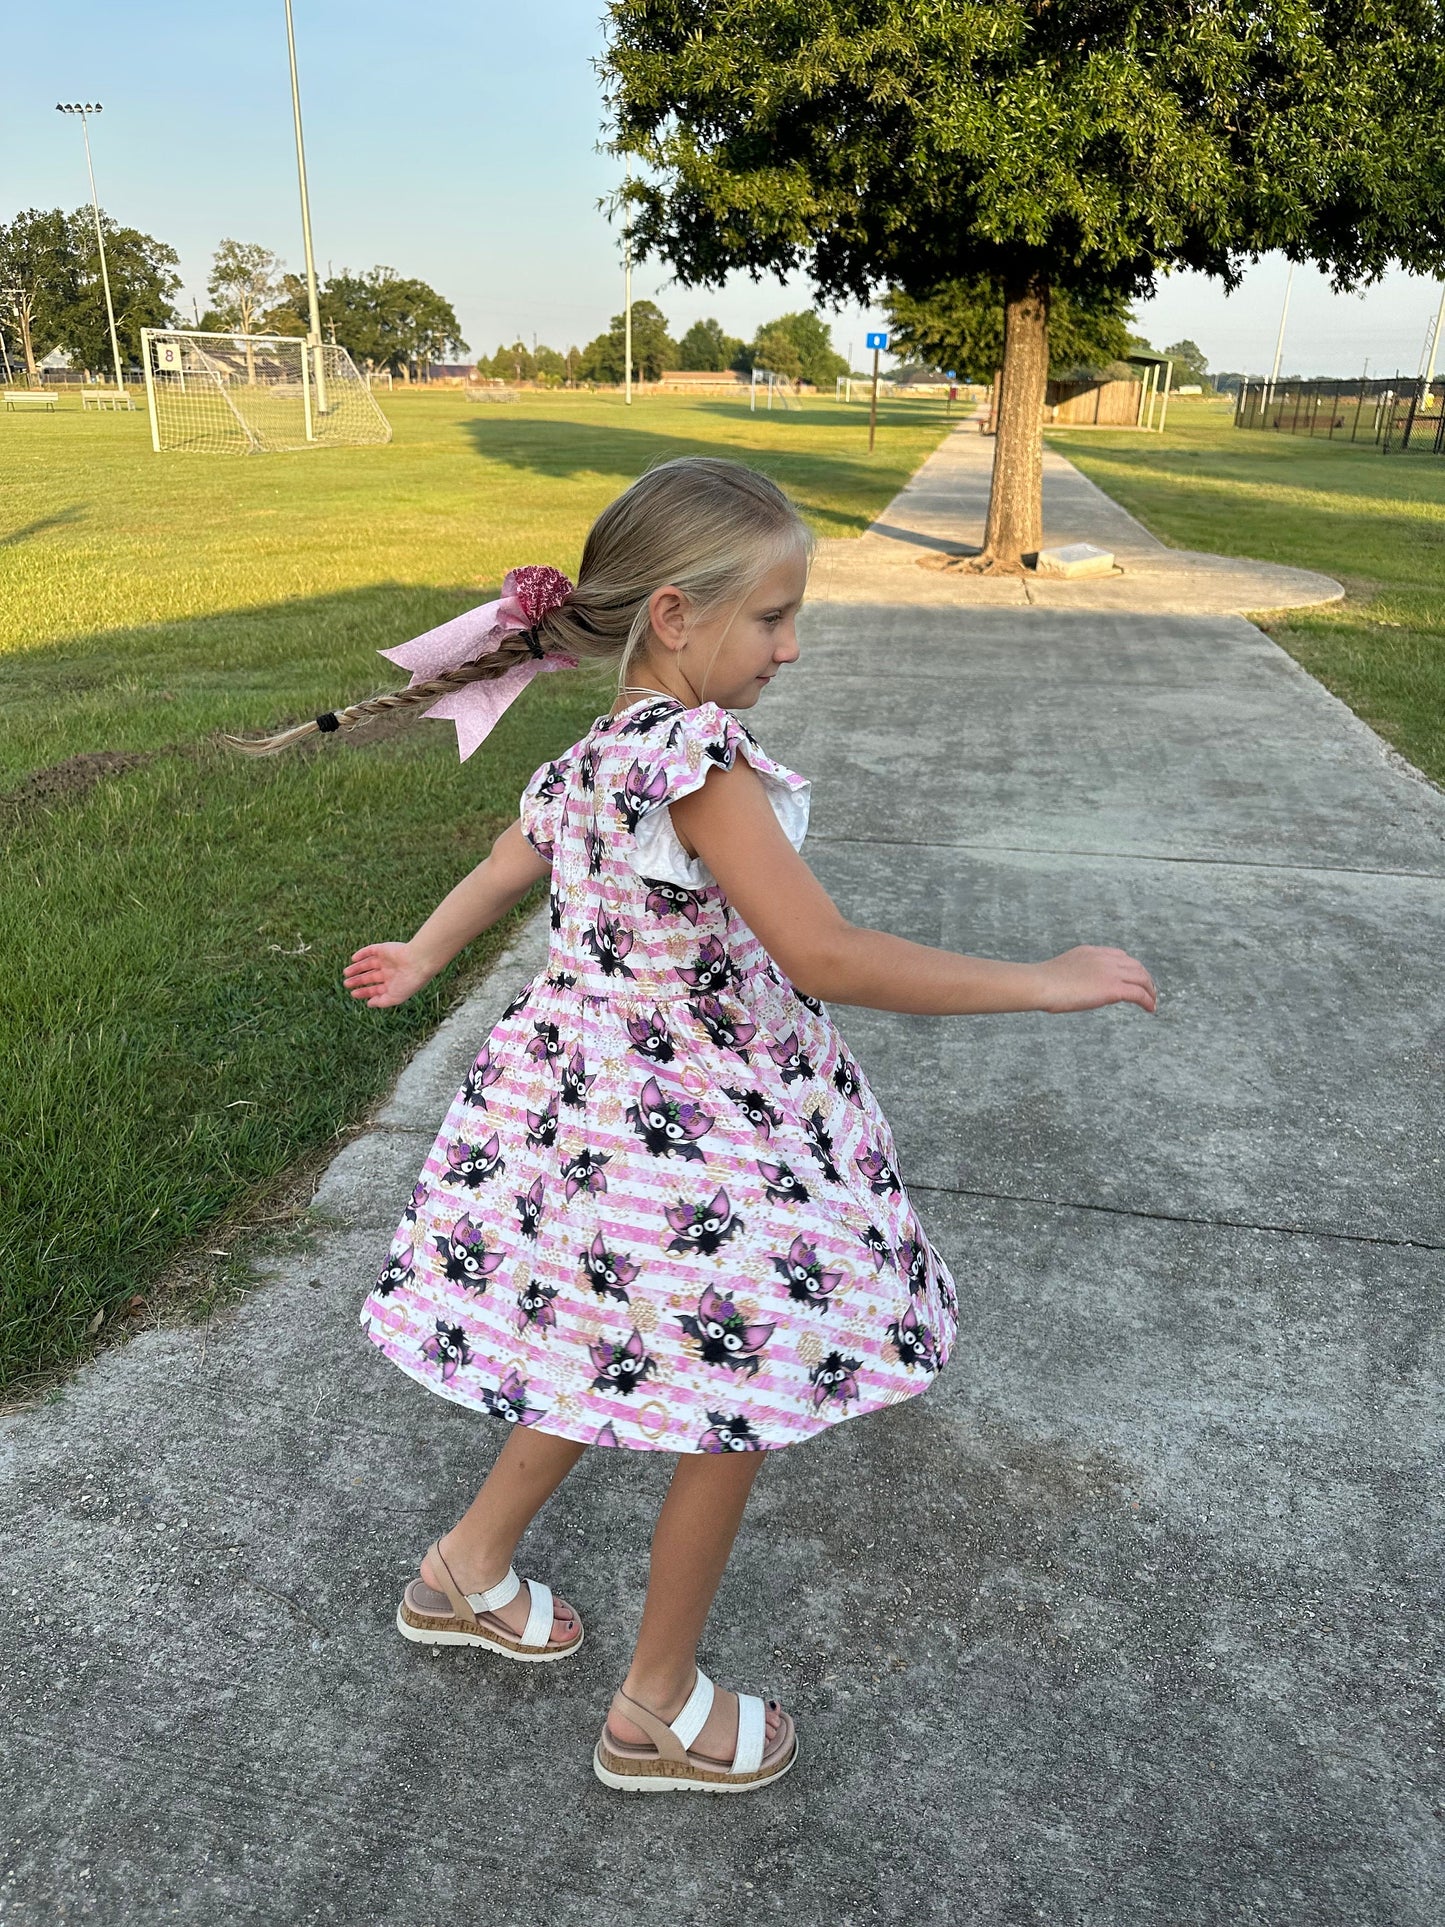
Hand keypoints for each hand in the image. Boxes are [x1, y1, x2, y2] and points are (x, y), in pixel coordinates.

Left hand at [343, 941, 435, 1008]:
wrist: (417, 962)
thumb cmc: (409, 982)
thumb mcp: (394, 998)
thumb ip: (381, 1002)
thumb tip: (369, 1004)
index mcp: (393, 983)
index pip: (376, 988)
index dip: (364, 992)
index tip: (353, 994)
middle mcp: (389, 971)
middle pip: (370, 977)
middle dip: (358, 981)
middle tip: (346, 984)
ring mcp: (386, 960)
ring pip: (367, 964)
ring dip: (356, 968)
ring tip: (346, 973)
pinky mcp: (384, 949)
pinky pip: (370, 951)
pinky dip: (361, 954)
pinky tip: (353, 959)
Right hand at [1034, 945, 1156, 1014]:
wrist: (1041, 984)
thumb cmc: (1042, 983)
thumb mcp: (1061, 972)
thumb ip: (1074, 975)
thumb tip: (1074, 987)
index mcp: (1091, 952)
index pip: (1119, 955)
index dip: (1130, 967)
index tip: (1133, 978)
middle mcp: (1104, 958)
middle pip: (1135, 965)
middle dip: (1145, 978)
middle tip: (1148, 991)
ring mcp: (1110, 971)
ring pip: (1142, 978)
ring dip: (1150, 990)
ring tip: (1152, 1001)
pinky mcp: (1113, 988)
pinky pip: (1138, 993)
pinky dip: (1148, 1001)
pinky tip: (1150, 1009)